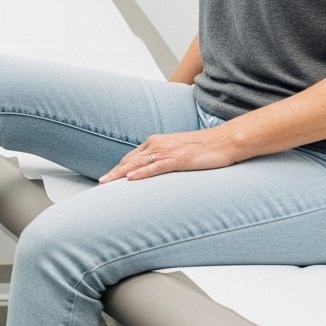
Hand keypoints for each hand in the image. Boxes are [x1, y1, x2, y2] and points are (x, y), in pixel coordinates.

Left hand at [98, 129, 236, 183]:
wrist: (225, 141)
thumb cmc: (203, 147)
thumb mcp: (177, 151)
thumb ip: (162, 158)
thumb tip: (151, 171)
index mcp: (155, 142)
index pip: (130, 158)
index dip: (117, 169)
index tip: (106, 180)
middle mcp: (157, 144)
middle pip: (129, 161)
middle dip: (113, 173)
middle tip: (99, 184)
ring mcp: (167, 152)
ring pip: (137, 164)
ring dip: (120, 175)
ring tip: (105, 183)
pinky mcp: (177, 159)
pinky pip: (155, 167)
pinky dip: (141, 173)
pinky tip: (130, 179)